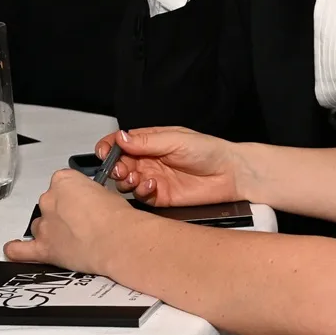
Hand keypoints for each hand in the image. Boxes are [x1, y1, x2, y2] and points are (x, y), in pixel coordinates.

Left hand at [3, 169, 131, 273]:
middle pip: (49, 202)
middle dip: (63, 210)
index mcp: (64, 181)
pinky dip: (17, 250)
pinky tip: (17, 248)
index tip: (84, 197)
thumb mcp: (109, 193)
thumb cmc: (117, 218)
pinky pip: (20, 250)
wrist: (117, 242)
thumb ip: (91, 194)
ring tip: (70, 236)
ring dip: (51, 228)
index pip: (62, 181)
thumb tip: (91, 202)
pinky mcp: (43, 249)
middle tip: (83, 219)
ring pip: (39, 224)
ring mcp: (43, 226)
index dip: (75, 191)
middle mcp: (49, 201)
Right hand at [95, 128, 244, 206]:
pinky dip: (141, 191)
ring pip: (126, 182)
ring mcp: (153, 179)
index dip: (109, 147)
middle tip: (121, 169)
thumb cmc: (210, 151)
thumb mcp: (177, 139)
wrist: (230, 174)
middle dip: (115, 167)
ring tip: (136, 177)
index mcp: (151, 142)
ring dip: (126, 180)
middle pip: (119, 164)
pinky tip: (152, 185)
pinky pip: (140, 197)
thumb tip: (121, 137)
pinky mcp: (159, 197)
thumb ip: (147, 141)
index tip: (105, 153)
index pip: (121, 143)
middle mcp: (149, 160)